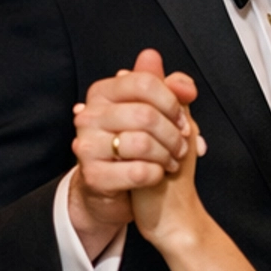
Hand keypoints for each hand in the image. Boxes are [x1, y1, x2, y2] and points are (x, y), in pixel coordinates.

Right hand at [69, 48, 199, 258]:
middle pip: (146, 115)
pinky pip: (139, 171)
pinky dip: (157, 174)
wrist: (109, 187)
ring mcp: (87, 146)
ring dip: (167, 155)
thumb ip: (170, 91)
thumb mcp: (152, 112)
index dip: (172, 102)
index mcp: (102, 92)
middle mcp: (89, 116)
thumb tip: (183, 85)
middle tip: (181, 146)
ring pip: (143, 143)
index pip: (144, 82)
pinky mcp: (93, 176)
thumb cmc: (133, 144)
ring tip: (172, 161)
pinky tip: (158, 174)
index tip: (181, 120)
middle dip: (173, 134)